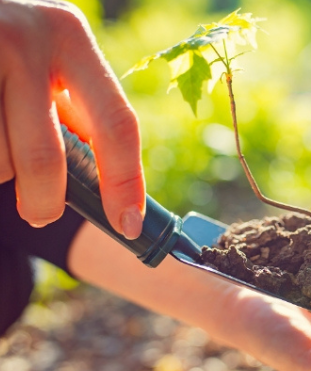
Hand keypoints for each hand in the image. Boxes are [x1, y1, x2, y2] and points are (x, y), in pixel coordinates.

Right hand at [0, 0, 143, 237]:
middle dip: (45, 201)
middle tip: (42, 213)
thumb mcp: (49, 58)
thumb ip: (78, 109)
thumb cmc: (9, 47)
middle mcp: (25, 40)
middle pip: (44, 158)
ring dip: (1, 170)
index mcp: (70, 36)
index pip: (116, 124)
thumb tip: (114, 188)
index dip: (125, 182)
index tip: (129, 225)